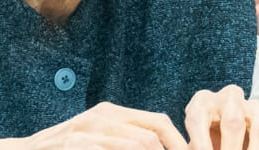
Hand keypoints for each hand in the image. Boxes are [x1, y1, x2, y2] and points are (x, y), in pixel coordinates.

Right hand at [0, 102, 187, 149]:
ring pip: (142, 142)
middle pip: (156, 130)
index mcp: (110, 112)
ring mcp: (90, 129)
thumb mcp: (95, 139)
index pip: (158, 121)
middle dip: (175, 148)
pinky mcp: (79, 143)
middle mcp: (102, 115)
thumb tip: (158, 146)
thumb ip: (121, 139)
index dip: (178, 141)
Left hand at [185, 84, 258, 149]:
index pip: (198, 119)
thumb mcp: (195, 143)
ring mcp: (254, 106)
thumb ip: (193, 148)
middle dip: (231, 149)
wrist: (233, 134)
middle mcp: (228, 98)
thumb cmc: (206, 143)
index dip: (200, 144)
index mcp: (202, 103)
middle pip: (233, 122)